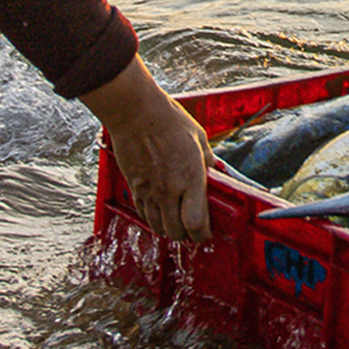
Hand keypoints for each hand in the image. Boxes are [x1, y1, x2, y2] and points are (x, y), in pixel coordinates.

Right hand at [80, 57, 211, 240]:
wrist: (135, 113)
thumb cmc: (169, 121)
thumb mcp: (198, 138)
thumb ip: (207, 161)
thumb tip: (213, 174)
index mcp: (191, 177)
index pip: (196, 223)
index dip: (202, 234)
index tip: (206, 232)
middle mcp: (170, 190)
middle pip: (177, 232)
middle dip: (186, 235)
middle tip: (191, 227)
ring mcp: (149, 191)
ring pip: (158, 227)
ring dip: (168, 228)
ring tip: (175, 220)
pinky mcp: (134, 187)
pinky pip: (143, 214)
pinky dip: (152, 217)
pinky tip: (158, 209)